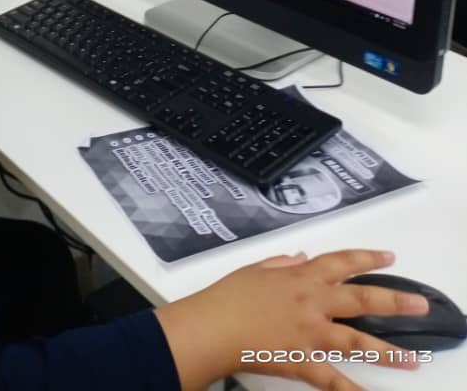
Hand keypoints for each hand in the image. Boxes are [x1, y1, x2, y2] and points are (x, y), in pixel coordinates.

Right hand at [154, 249, 428, 390]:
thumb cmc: (230, 295)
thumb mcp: (256, 269)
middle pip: (362, 299)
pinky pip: (333, 379)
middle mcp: (313, 302)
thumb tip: (301, 257)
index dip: (367, 258)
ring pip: (357, 341)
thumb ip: (282, 263)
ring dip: (387, 351)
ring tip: (412, 359)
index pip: (342, 262)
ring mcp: (311, 333)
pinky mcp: (303, 361)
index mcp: (301, 276)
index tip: (389, 256)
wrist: (214, 326)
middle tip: (420, 304)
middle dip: (394, 300)